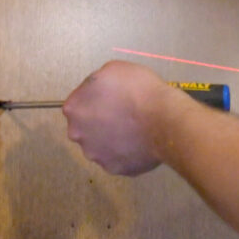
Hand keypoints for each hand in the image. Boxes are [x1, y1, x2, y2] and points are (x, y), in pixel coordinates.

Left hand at [63, 60, 173, 175]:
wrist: (163, 120)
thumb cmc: (138, 90)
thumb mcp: (114, 69)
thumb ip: (96, 82)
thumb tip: (98, 91)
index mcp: (74, 108)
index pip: (80, 102)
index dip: (97, 98)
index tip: (113, 96)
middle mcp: (78, 135)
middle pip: (87, 127)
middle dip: (101, 121)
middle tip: (124, 113)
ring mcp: (96, 155)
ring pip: (102, 145)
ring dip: (114, 137)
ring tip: (136, 128)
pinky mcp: (115, 169)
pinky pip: (119, 158)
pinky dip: (128, 151)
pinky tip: (141, 141)